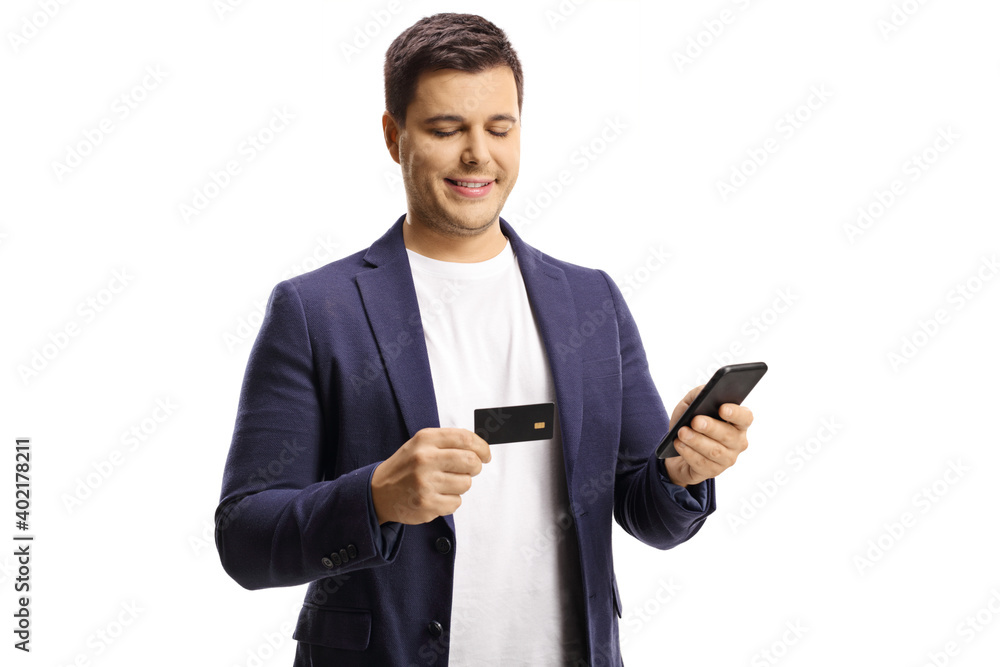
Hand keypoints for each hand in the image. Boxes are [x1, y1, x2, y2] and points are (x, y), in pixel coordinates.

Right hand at [371, 427, 490, 524]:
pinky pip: (456, 502)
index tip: (486, 455)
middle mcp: (425, 459)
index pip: (465, 438)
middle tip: (468, 470)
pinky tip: (435, 496)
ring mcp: (426, 483)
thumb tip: (481, 448)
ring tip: (442, 484)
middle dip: (475, 467)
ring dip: (459, 485)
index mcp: (425, 440)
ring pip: (466, 484)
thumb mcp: (422, 445)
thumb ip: (449, 443)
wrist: (378, 492)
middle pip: (471, 461)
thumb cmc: (406, 467)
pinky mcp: (427, 504)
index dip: (482, 447)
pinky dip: (450, 501)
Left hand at [663, 385, 752, 486]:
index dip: (736, 413)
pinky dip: (688, 453)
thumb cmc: (689, 421)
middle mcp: (738, 441)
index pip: (745, 417)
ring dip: (696, 441)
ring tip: (682, 432)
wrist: (677, 447)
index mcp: (737, 422)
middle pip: (728, 435)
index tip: (722, 408)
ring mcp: (727, 458)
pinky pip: (702, 464)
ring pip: (714, 451)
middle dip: (711, 427)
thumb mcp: (690, 404)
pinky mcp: (713, 471)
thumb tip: (704, 390)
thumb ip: (699, 394)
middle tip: (695, 421)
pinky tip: (678, 445)